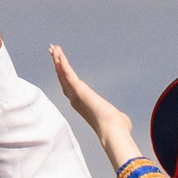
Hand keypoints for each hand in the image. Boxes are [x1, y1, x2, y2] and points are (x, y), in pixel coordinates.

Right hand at [50, 45, 140, 171]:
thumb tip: (125, 123)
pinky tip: (58, 53)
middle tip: (52, 51)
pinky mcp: (78, 90)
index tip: (59, 66)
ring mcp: (75, 94)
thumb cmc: (116, 128)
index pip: (69, 86)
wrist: (113, 129)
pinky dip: (62, 63)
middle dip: (57, 65)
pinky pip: (68, 73)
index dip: (63, 76)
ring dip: (57, 60)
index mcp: (81, 105)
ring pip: (63, 74)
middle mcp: (75, 99)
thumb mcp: (114, 119)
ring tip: (53, 48)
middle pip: (62, 78)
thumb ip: (115, 117)